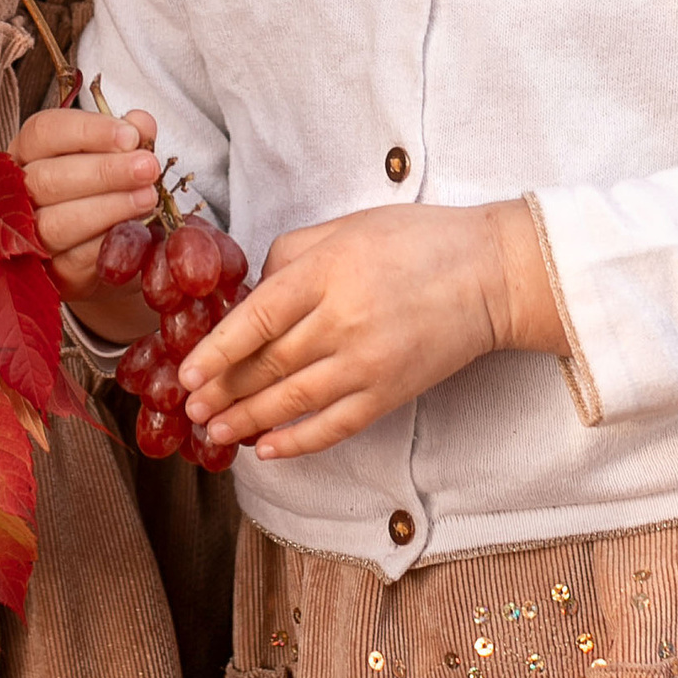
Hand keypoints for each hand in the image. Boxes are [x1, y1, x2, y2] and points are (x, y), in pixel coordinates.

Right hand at [11, 102, 161, 333]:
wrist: (106, 253)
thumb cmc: (103, 191)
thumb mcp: (117, 157)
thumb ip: (129, 136)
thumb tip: (141, 122)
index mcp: (27, 152)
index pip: (43, 132)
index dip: (87, 131)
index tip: (130, 135)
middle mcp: (16, 194)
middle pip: (46, 178)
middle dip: (103, 172)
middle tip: (148, 167)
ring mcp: (27, 238)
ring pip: (55, 223)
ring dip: (107, 209)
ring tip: (148, 198)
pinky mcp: (48, 276)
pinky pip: (73, 260)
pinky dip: (106, 244)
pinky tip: (135, 232)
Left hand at [179, 198, 564, 459]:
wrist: (490, 274)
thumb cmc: (415, 240)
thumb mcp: (344, 227)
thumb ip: (290, 256)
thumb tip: (252, 295)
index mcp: (327, 272)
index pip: (256, 319)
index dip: (216, 351)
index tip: (187, 373)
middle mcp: (343, 321)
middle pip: (268, 365)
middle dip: (222, 391)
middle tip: (189, 408)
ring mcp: (368, 363)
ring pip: (293, 401)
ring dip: (247, 420)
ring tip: (213, 432)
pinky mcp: (390, 393)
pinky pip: (335, 426)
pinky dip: (298, 442)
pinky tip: (268, 450)